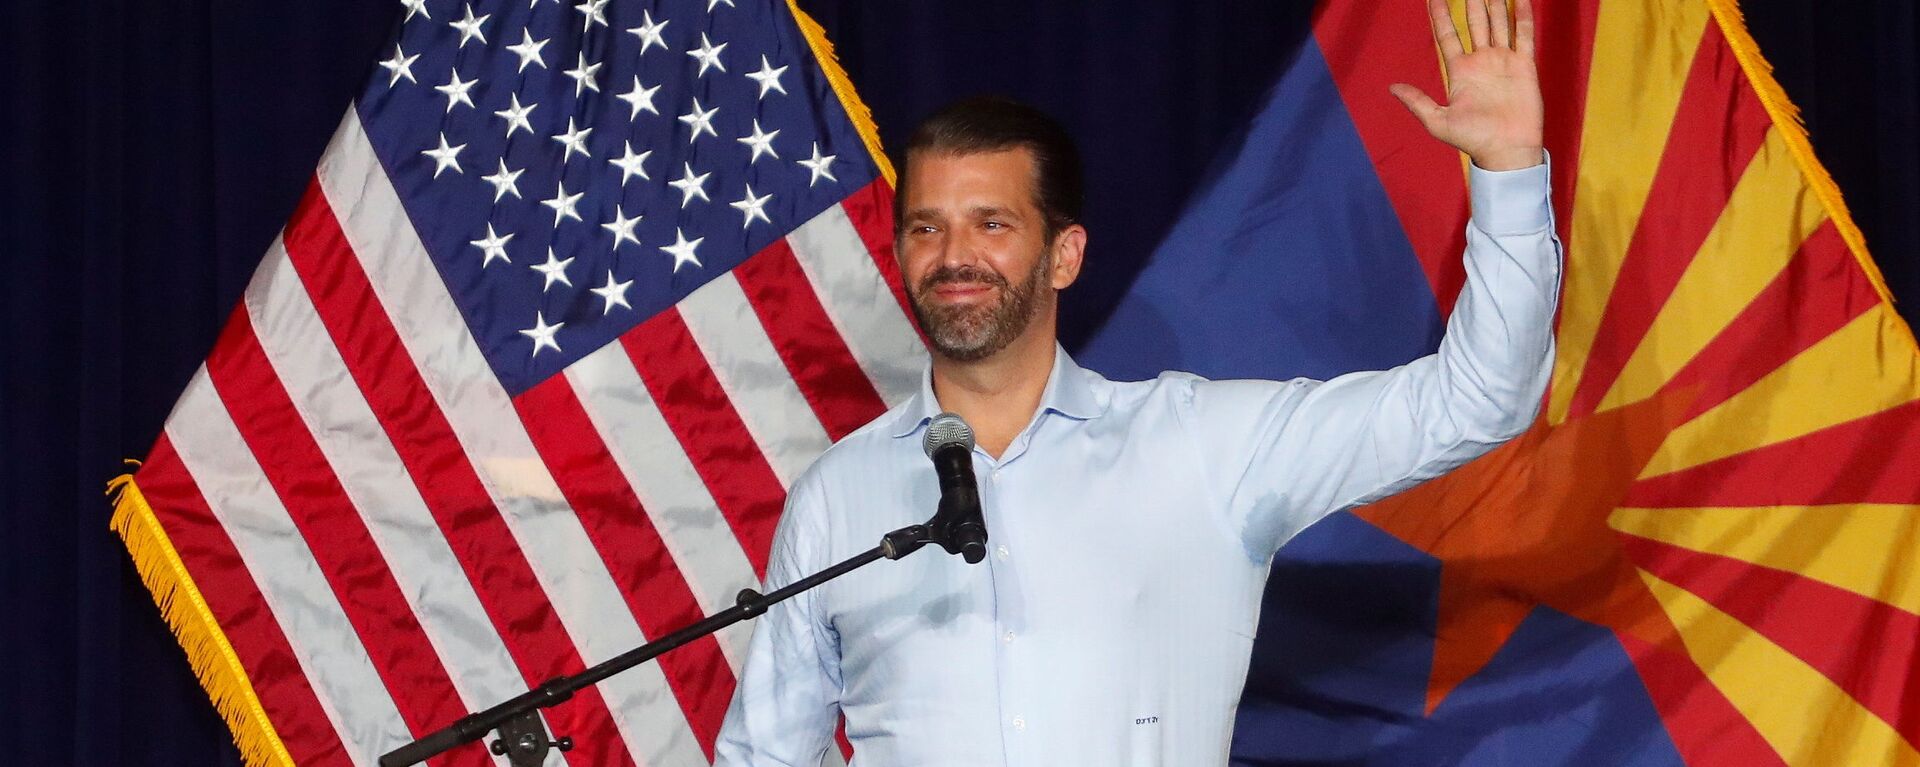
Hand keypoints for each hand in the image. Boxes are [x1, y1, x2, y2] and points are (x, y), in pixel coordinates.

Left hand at [1390, 0, 1544, 171]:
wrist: (1506, 150)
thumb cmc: (1473, 139)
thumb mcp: (1438, 122)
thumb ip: (1417, 102)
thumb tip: (1392, 88)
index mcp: (1460, 71)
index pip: (1447, 35)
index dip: (1440, 15)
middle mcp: (1481, 61)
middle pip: (1474, 22)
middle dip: (1470, 1)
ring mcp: (1503, 61)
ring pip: (1498, 23)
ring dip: (1495, 3)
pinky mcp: (1524, 66)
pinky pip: (1524, 35)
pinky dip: (1523, 17)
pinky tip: (1520, 0)